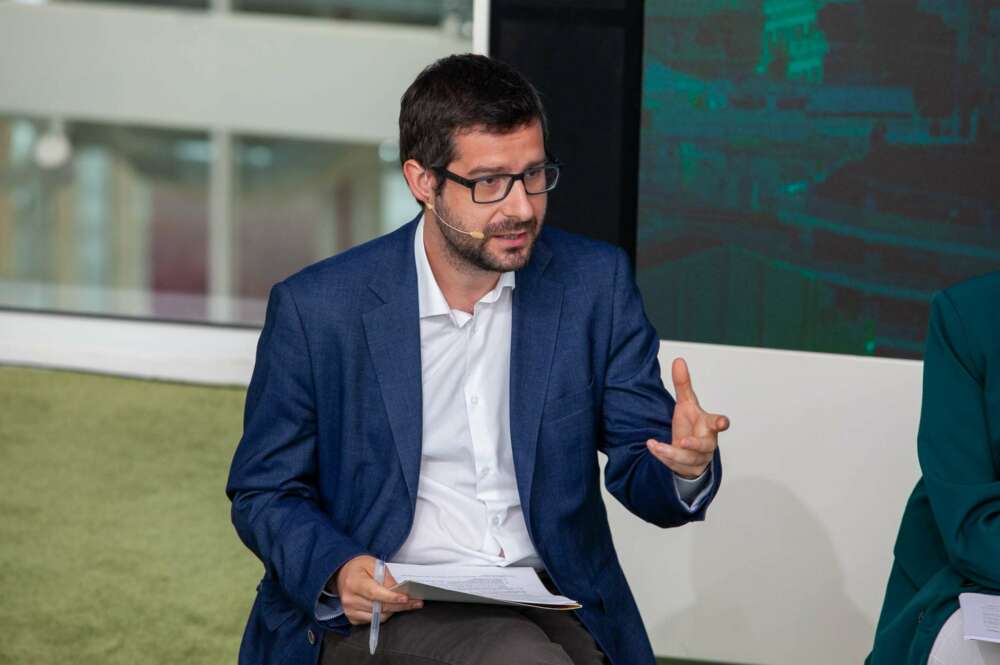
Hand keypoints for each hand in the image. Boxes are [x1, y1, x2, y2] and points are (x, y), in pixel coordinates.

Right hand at [330, 555, 422, 624]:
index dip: (391, 597)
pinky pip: (373, 621)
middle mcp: (350, 599)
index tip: (406, 598)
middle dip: (400, 605)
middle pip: (380, 607)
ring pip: (379, 617)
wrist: (342, 573)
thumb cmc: (360, 567)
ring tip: (405, 603)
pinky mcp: (352, 618)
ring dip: (394, 611)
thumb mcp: (374, 564)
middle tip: (416, 602)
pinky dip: (384, 614)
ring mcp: (350, 611)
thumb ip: (386, 578)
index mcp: (354, 582)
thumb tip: (399, 592)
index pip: (374, 593)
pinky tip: (390, 606)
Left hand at [646, 357, 729, 479]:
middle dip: (695, 444)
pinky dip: (663, 456)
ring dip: (673, 453)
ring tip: (657, 446)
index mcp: (708, 425)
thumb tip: (678, 360)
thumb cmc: (692, 424)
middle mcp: (706, 443)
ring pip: (688, 459)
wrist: (690, 450)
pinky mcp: (686, 468)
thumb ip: (683, 384)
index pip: (718, 423)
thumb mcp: (686, 403)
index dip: (721, 423)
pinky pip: (675, 465)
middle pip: (705, 446)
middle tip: (683, 441)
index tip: (722, 423)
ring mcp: (697, 457)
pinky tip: (652, 446)